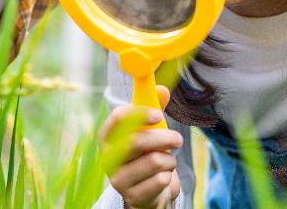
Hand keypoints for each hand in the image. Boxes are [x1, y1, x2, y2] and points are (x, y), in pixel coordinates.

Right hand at [99, 85, 181, 208]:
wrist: (146, 191)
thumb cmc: (145, 154)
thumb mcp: (149, 129)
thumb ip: (155, 108)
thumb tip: (162, 89)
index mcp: (108, 136)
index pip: (118, 118)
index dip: (139, 113)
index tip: (158, 114)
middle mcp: (107, 158)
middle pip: (136, 141)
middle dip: (164, 137)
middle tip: (178, 139)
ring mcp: (118, 179)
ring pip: (153, 161)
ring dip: (169, 160)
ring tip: (167, 161)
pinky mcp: (132, 196)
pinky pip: (160, 180)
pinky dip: (168, 177)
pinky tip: (162, 178)